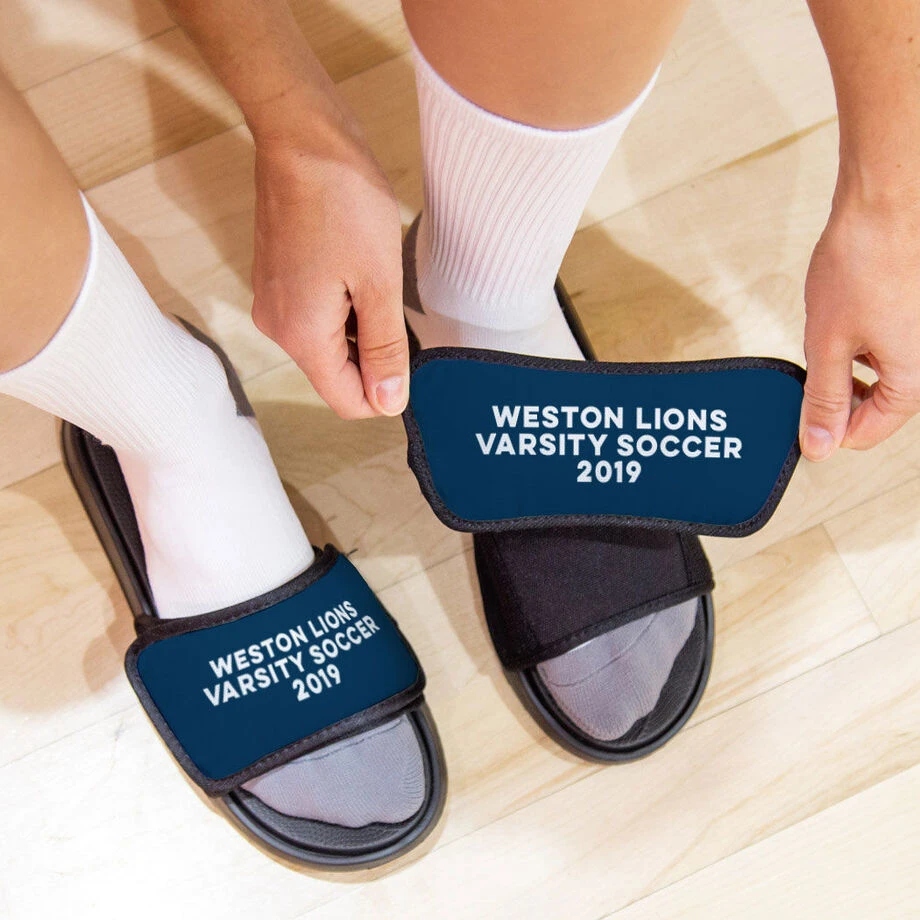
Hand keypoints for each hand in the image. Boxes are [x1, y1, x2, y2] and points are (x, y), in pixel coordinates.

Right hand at [250, 107, 406, 418]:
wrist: (302, 138)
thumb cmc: (343, 200)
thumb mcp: (380, 282)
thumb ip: (385, 350)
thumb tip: (388, 402)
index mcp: (301, 336)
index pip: (346, 401)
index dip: (385, 391)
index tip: (410, 353)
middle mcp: (277, 328)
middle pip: (336, 375)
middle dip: (374, 355)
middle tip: (396, 305)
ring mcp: (273, 304)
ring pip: (328, 346)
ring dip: (361, 328)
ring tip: (375, 280)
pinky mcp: (276, 282)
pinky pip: (316, 318)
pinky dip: (344, 308)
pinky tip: (358, 271)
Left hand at [800, 184, 919, 459]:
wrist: (884, 205)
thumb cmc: (862, 265)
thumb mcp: (827, 344)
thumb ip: (823, 399)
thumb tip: (820, 445)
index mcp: (913, 377)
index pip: (868, 432)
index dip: (829, 429)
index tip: (802, 415)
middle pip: (878, 405)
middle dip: (839, 393)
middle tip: (810, 368)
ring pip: (880, 373)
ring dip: (847, 366)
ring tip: (828, 333)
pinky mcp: (915, 314)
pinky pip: (887, 344)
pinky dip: (860, 341)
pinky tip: (843, 316)